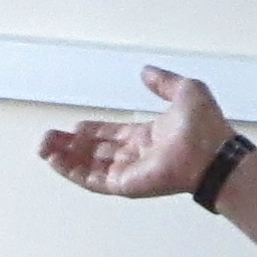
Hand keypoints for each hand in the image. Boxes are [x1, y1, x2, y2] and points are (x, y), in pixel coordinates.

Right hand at [41, 67, 229, 201]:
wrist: (213, 153)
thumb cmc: (207, 127)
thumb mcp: (184, 90)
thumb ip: (163, 81)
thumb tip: (146, 71)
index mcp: (149, 136)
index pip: (113, 135)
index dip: (93, 131)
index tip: (75, 126)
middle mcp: (137, 155)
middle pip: (96, 152)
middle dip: (71, 145)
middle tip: (48, 138)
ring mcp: (130, 172)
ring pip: (89, 166)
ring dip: (65, 157)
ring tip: (43, 148)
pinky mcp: (125, 185)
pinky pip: (93, 180)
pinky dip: (72, 171)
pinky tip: (55, 161)